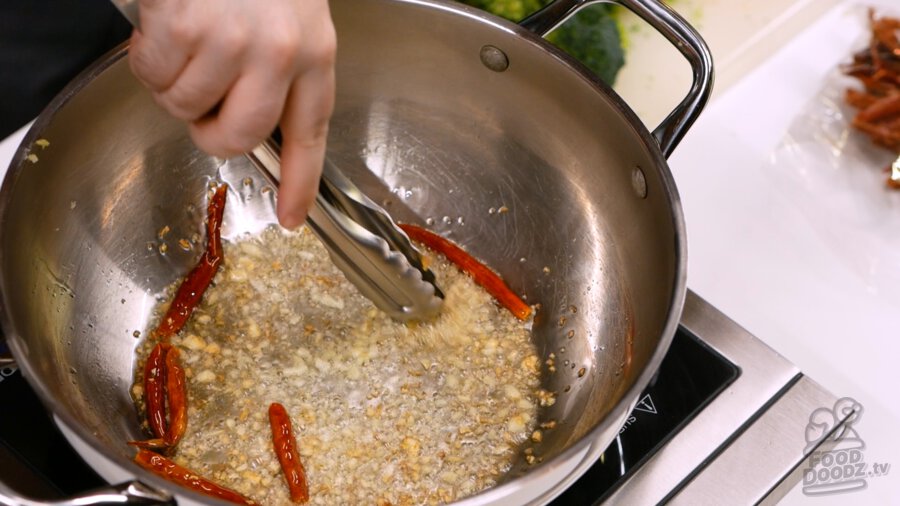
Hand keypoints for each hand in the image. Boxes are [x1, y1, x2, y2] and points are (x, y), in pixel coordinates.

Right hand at [128, 0, 335, 228]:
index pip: (311, 134)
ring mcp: (232, 41)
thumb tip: (256, 129)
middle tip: (202, 103)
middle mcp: (279, 53)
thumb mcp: (292, 19)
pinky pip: (153, 76)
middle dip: (212, 132)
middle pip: (240, 137)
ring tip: (184, 43)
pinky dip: (147, 58)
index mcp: (314, 53)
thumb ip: (283, 74)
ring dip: (174, 84)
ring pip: (187, 107)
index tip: (291, 217)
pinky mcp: (185, 26)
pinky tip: (164, 26)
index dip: (301, 183)